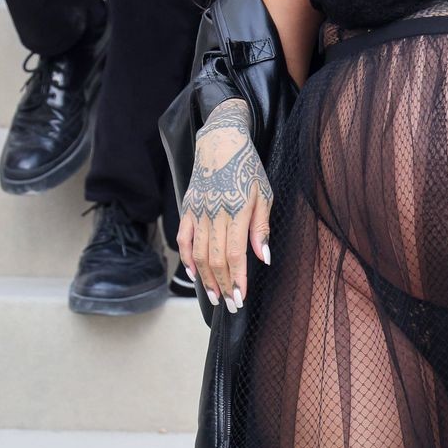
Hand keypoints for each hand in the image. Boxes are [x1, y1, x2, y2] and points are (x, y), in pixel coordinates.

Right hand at [177, 98, 271, 310]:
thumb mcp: (263, 194)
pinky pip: (183, 239)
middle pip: (215, 259)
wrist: (220, 142)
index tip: (240, 299)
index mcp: (236, 212)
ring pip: (198, 253)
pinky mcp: (188, 209)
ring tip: (214, 296)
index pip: (235, 255)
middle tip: (229, 306)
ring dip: (206, 278)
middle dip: (223, 286)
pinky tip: (193, 274)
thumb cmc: (247, 168)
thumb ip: (261, 228)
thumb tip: (264, 258)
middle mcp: (214, 215)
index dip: (237, 280)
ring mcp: (198, 212)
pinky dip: (187, 259)